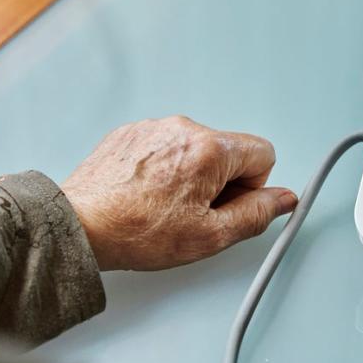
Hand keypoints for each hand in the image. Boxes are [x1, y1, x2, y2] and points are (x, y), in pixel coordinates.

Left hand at [61, 116, 297, 270]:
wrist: (80, 227)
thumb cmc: (137, 232)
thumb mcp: (210, 236)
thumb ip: (257, 214)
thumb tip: (283, 199)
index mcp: (210, 149)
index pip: (263, 153)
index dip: (252, 187)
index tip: (226, 206)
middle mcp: (183, 127)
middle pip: (228, 151)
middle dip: (220, 182)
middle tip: (192, 214)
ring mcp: (153, 127)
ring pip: (196, 149)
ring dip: (190, 175)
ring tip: (162, 207)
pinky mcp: (130, 133)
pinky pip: (165, 146)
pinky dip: (162, 169)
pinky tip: (145, 195)